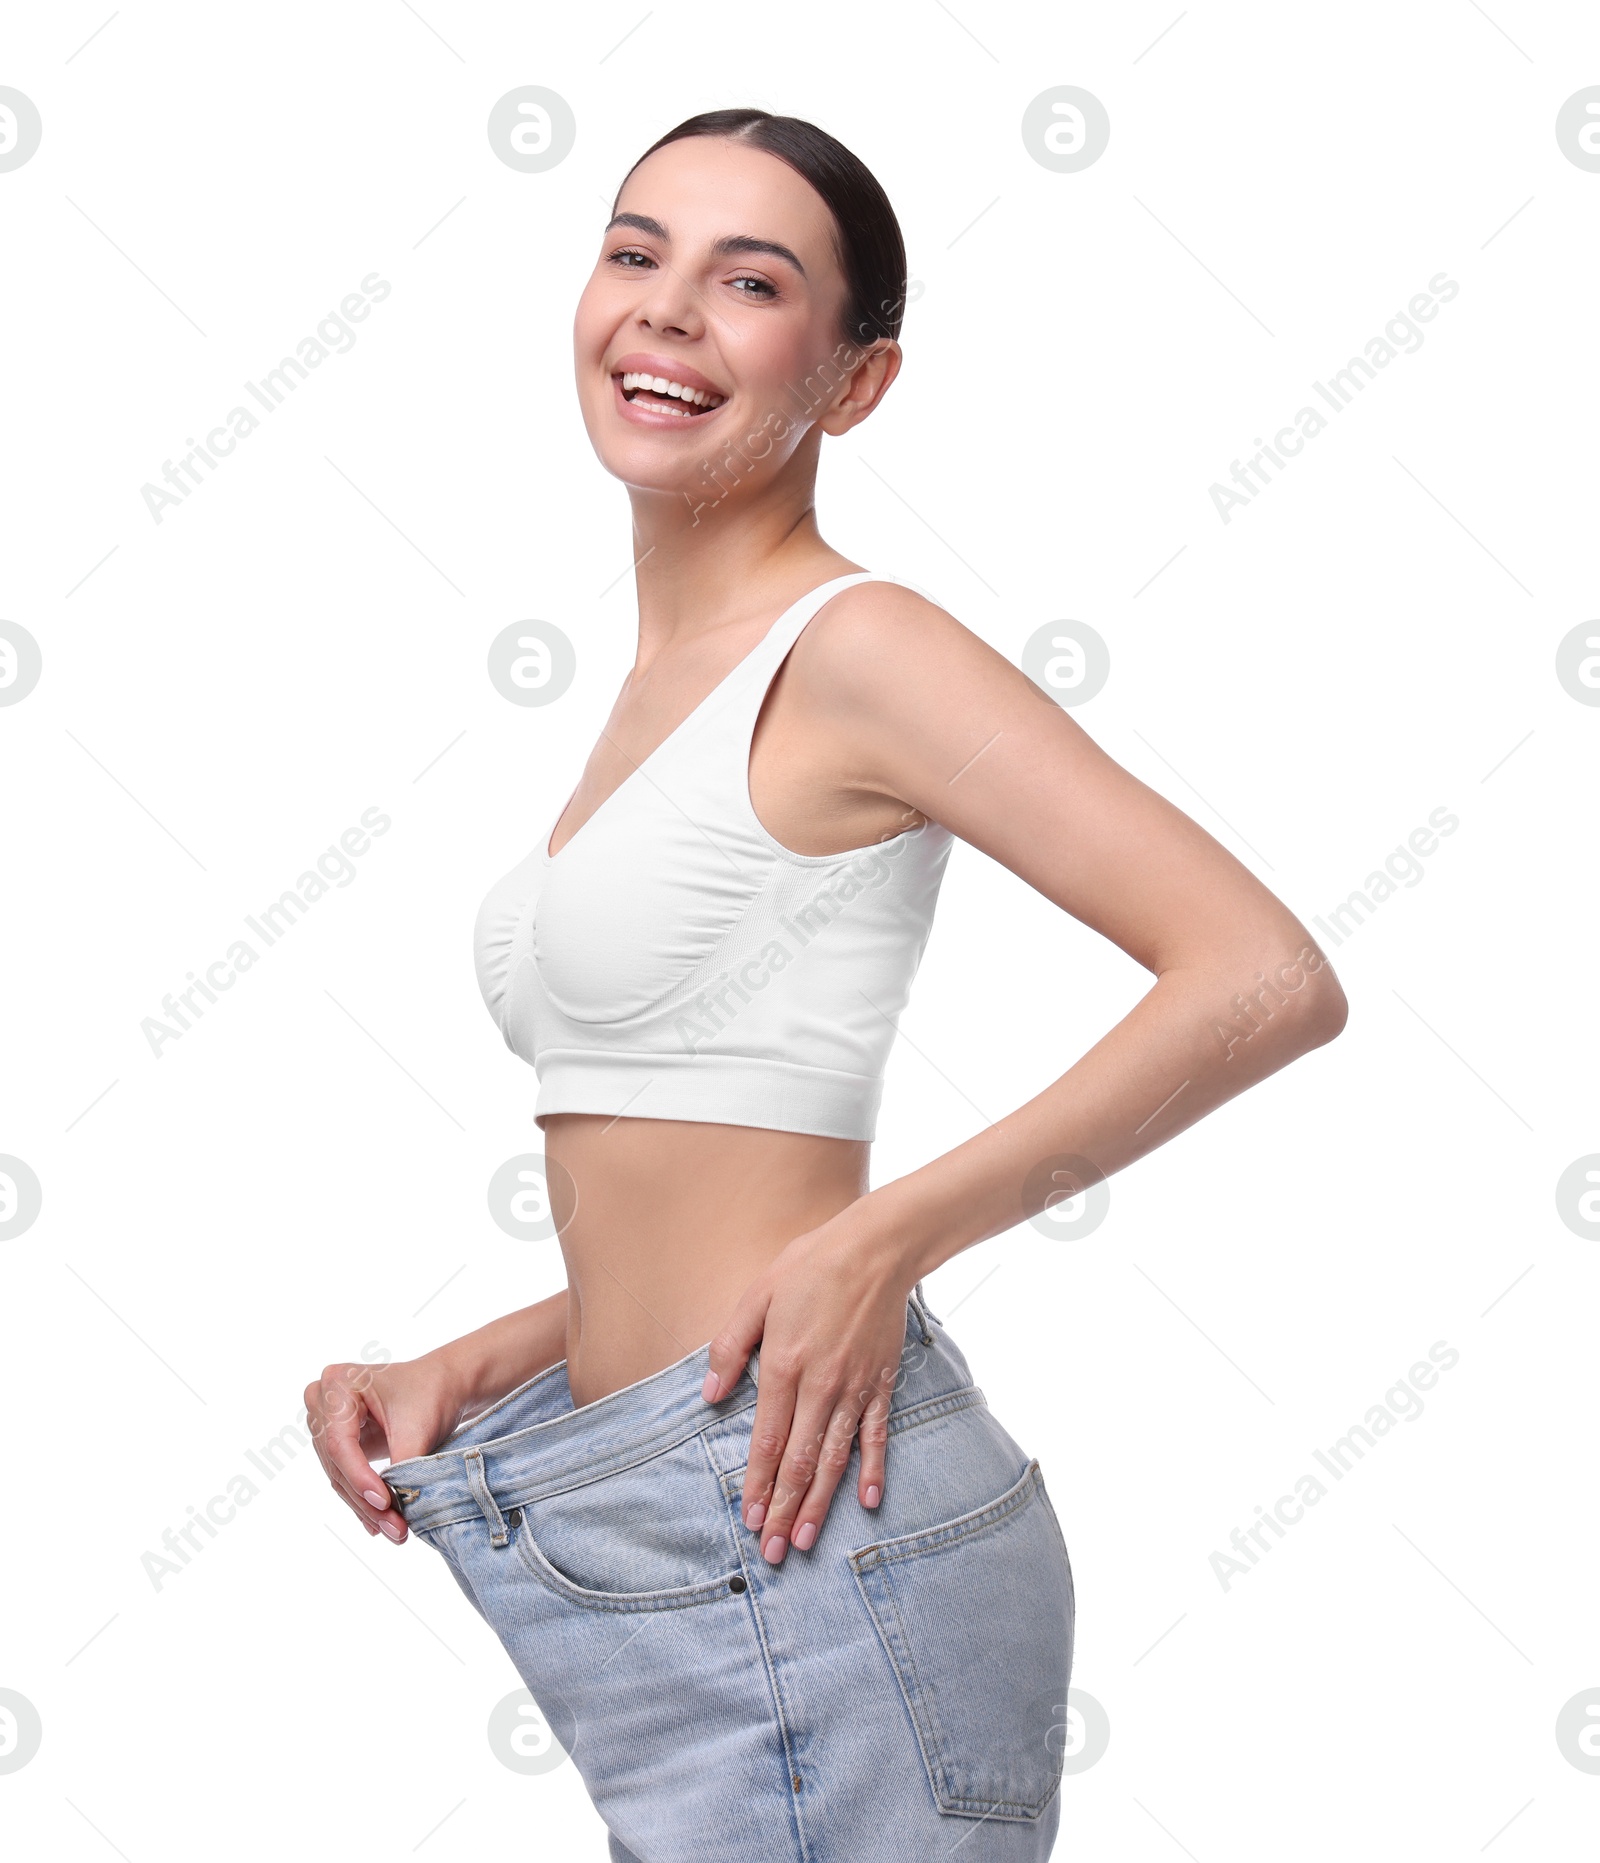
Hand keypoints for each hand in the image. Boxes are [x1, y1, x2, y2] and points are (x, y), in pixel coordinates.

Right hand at [304, 1352, 464, 1543]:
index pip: (340, 1443)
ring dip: (365, 1507)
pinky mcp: (337, 1442)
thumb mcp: (417, 1428)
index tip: (385, 1503)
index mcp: (339, 1383)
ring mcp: (326, 1422)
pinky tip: (379, 1524)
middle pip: (338, 1462)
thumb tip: (387, 1510)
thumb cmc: (432, 1394)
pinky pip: (345, 1476)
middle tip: (394, 1528)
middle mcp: (323, 1400)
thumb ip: (399, 1467)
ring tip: (394, 1531)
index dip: (360, 1477)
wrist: (444, 1384)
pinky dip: (363, 1500)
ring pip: (340, 1475)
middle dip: (366, 1499)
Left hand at [702, 1216, 911, 1564]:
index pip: (767, 1440)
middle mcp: (820, 1386)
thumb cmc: (811, 1266)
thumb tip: (709, 1395)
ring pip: (835, 1459)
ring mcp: (855, 1388)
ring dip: (818, 1503)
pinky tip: (866, 1501)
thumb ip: (730, 1347)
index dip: (756, 1483)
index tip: (747, 1518)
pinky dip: (872, 1470)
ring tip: (804, 1540)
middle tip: (771, 1551)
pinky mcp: (881, 1383)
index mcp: (783, 1365)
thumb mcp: (756, 1295)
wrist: (877, 1248)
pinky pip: (876, 1435)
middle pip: (800, 1461)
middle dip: (782, 1509)